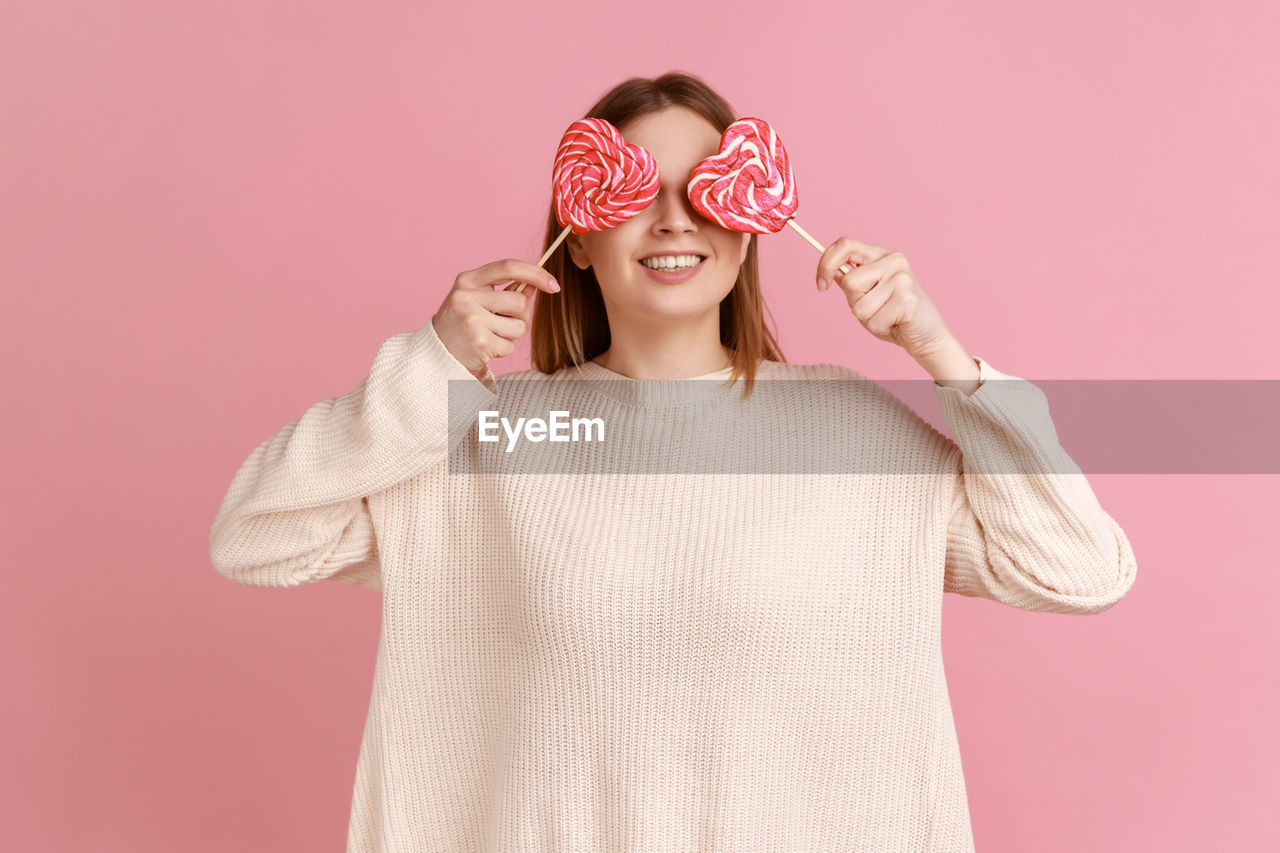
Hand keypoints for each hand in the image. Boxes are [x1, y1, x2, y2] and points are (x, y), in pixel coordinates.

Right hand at [431, 259, 559, 378]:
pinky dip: (503, 350)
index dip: (536, 273)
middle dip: (521, 316)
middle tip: (504, 323)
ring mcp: (472, 319)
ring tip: (490, 336)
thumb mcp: (476, 300)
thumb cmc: (460, 323)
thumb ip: (504, 292)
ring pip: (519, 327)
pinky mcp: (479, 342)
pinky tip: (485, 348)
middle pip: (519, 302)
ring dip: (511, 335)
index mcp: (467, 280)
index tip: (554, 285)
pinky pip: (510, 346)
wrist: (434, 353)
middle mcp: (467, 297)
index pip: (508, 267)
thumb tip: (536, 285)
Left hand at [816, 238, 954, 358]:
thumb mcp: (866, 296)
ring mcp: (902, 277)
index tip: (822, 285)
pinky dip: (880, 328)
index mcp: (880, 255)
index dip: (826, 263)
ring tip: (887, 317)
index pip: (845, 244)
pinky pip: (873, 319)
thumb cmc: (893, 317)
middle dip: (855, 302)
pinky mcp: (907, 298)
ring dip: (868, 318)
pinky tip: (896, 323)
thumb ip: (851, 282)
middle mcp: (893, 260)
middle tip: (876, 308)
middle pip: (850, 281)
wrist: (926, 336)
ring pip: (859, 304)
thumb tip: (830, 271)